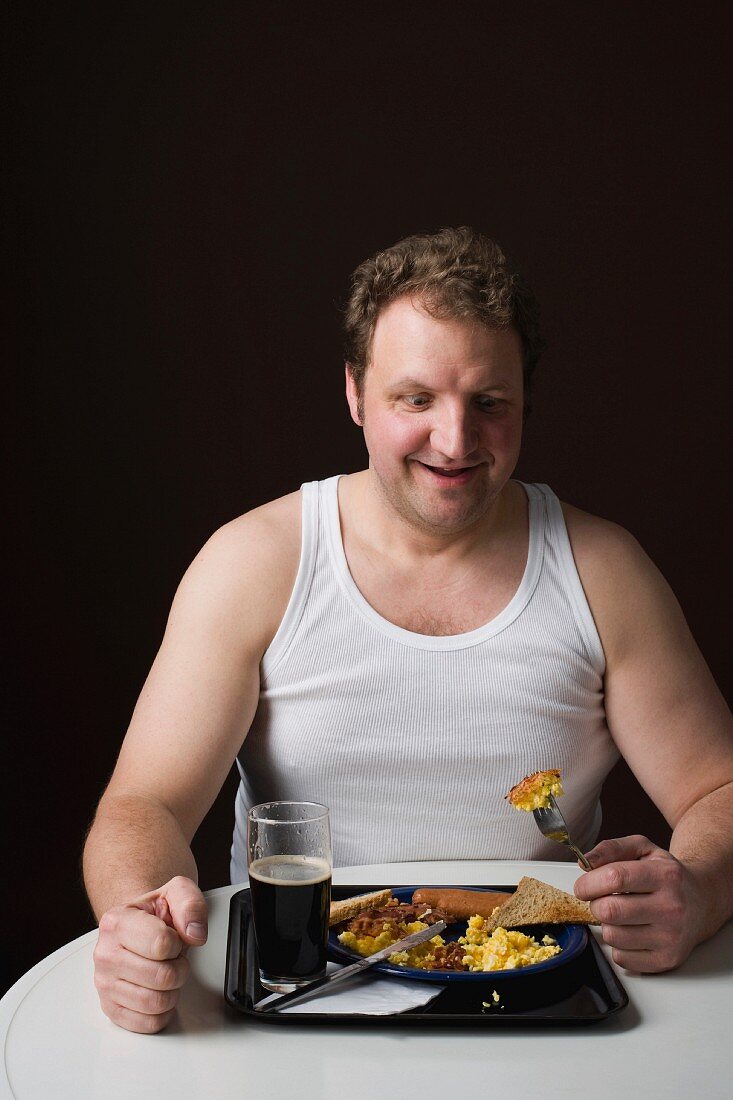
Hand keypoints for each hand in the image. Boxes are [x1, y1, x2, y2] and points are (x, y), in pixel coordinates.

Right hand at [93, 875, 207, 1032]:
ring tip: (166, 972)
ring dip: (173, 990)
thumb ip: (191, 904)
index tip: (173, 937)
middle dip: (179, 967)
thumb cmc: (155, 914)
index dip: (178, 943)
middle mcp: (104, 954)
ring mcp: (104, 984)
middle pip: (162, 977)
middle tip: (173, 958)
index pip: (161, 944)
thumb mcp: (177, 892)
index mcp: (116, 922)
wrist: (137, 926)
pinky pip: (148, 1023)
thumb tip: (194, 933)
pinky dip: (163, 1011)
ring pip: (155, 1003)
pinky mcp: (110, 1009)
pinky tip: (159, 991)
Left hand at [573, 835, 702, 972]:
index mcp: (665, 875)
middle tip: (602, 900)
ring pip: (612, 936)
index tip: (583, 886)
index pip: (615, 878)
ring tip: (621, 915)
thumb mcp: (643, 849)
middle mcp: (671, 907)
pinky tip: (632, 931)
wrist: (701, 902)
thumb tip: (584, 862)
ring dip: (607, 925)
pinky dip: (618, 946)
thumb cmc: (667, 875)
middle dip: (595, 904)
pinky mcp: (667, 960)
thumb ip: (611, 849)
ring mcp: (671, 937)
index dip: (589, 883)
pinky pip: (622, 958)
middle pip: (610, 910)